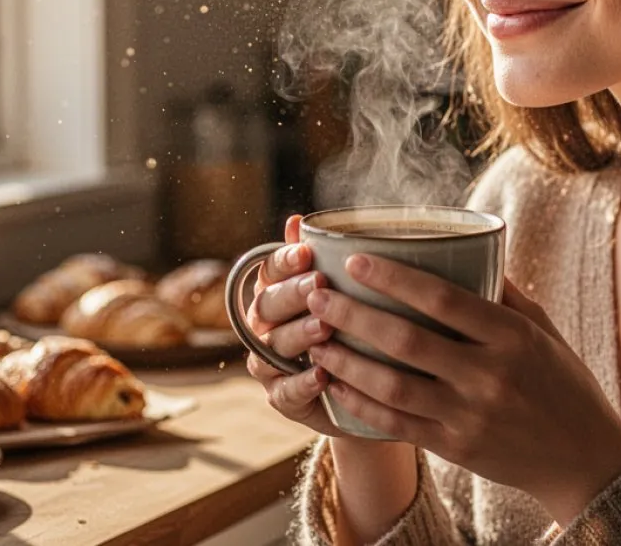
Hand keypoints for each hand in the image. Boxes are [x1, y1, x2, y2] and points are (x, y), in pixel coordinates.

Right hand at [244, 215, 342, 436]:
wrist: (356, 390)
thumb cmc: (345, 329)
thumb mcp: (338, 293)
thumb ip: (319, 259)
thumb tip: (298, 220)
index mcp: (273, 293)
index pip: (269, 271)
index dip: (284, 260)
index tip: (306, 252)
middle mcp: (264, 326)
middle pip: (267, 305)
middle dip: (292, 294)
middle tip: (318, 284)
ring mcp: (268, 363)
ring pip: (273, 346)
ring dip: (298, 335)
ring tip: (325, 328)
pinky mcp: (281, 398)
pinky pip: (285, 392)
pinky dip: (303, 384)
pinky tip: (323, 375)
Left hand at [304, 257, 620, 524]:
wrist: (584, 459)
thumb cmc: (563, 383)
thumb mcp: (542, 328)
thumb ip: (502, 292)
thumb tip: (468, 245)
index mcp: (511, 336)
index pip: (443, 299)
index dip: (394, 278)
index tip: (356, 260)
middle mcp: (488, 375)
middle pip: (406, 339)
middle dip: (354, 315)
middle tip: (318, 295)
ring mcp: (469, 415)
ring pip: (391, 385)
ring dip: (346, 360)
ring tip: (314, 339)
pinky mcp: (454, 447)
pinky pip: (395, 423)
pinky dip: (359, 403)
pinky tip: (334, 384)